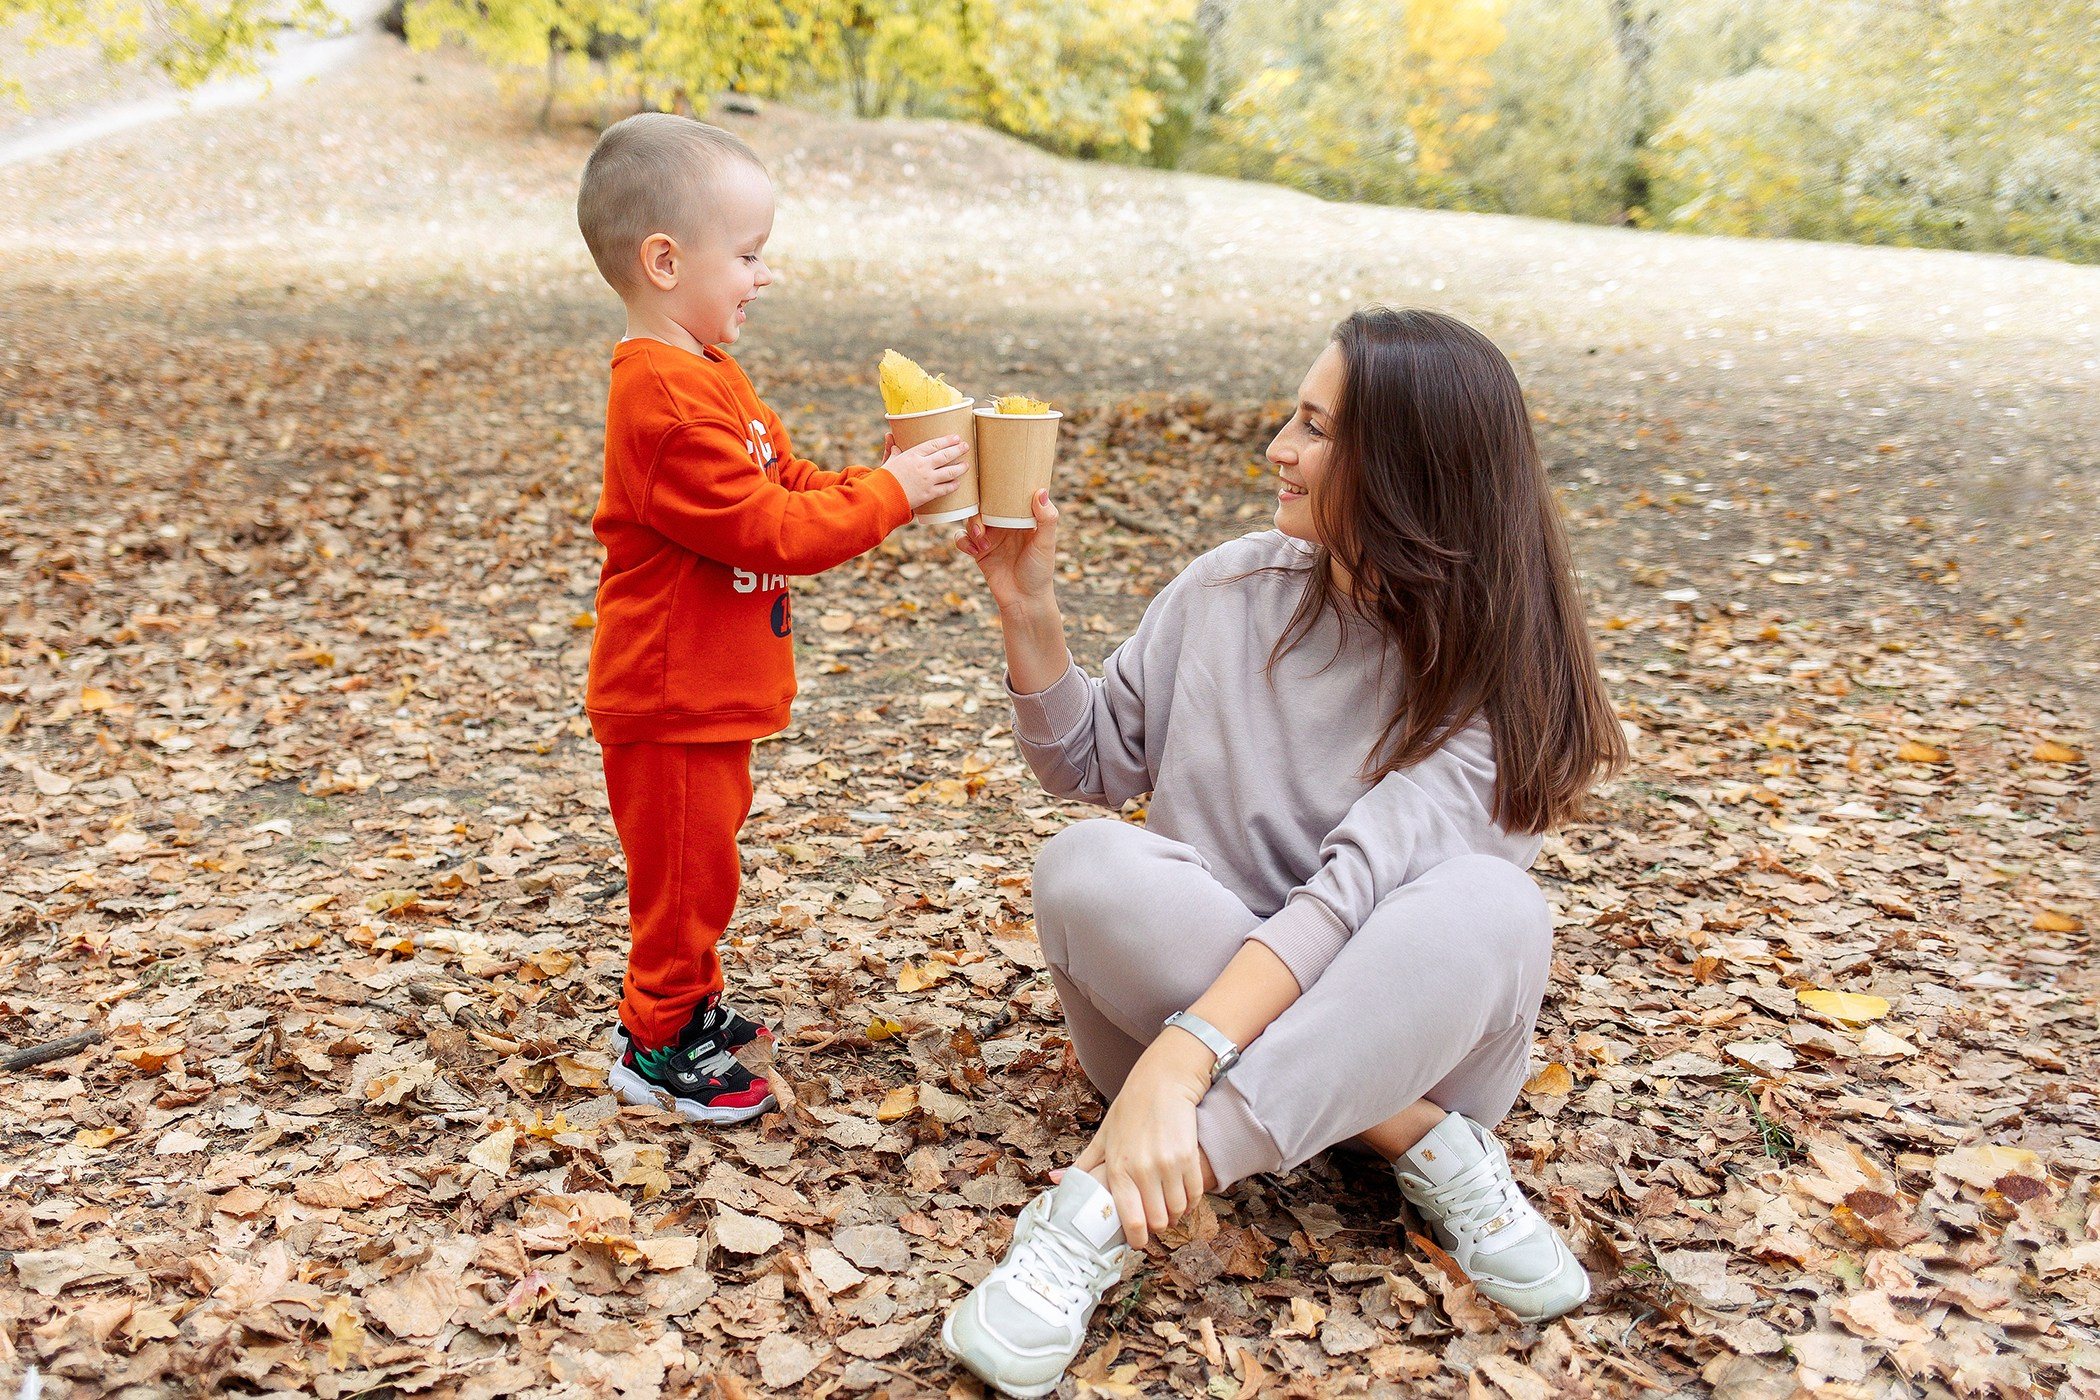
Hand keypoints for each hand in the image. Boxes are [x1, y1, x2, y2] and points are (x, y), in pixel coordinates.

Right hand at [879, 431, 968, 509]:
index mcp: (913, 455)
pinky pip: (945, 489)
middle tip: (966, 446)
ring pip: (950, 472)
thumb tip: (890, 436)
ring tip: (966, 465)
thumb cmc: (884, 478)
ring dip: (960, 468)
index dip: (947, 440)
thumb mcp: (888, 461)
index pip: (934, 444)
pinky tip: (958, 483)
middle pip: (945, 455)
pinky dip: (953, 485)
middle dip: (958, 450)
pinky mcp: (929, 494)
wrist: (883, 497)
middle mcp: (923, 465)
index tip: (956, 438)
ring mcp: (928, 480)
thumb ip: (892, 449)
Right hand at [956, 488, 1058, 607]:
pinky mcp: (978, 552)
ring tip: (982, 540)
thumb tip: (1040, 491)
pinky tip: (975, 551)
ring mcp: (990, 537)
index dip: (1000, 486)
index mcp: (1021, 518)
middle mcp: (1004, 525)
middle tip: (983, 522)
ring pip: (971, 519)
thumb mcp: (1046, 543)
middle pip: (984, 505)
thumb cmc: (1040, 571)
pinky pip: (962, 539)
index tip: (994, 481)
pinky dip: (964, 542)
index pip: (1008, 495)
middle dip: (979, 509)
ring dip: (971, 526)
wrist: (1025, 601)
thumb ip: (1046, 518)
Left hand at [1065, 1040, 1212, 1249]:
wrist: (1162, 1082)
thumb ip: (1085, 1164)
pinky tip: (1183, 1198)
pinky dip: (1189, 1202)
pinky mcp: (1188, 1157)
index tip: (1138, 1241)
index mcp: (1118, 1168)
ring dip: (1174, 1215)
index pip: (1130, 1219)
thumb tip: (1055, 1181)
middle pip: (1157, 1220)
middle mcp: (1143, 1170)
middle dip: (1157, 1227)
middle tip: (1154, 1223)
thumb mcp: (1104, 1136)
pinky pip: (1193, 1195)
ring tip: (1169, 1210)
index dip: (1137, 1238)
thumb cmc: (1130, 1109)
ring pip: (1177, 1210)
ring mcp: (1167, 1165)